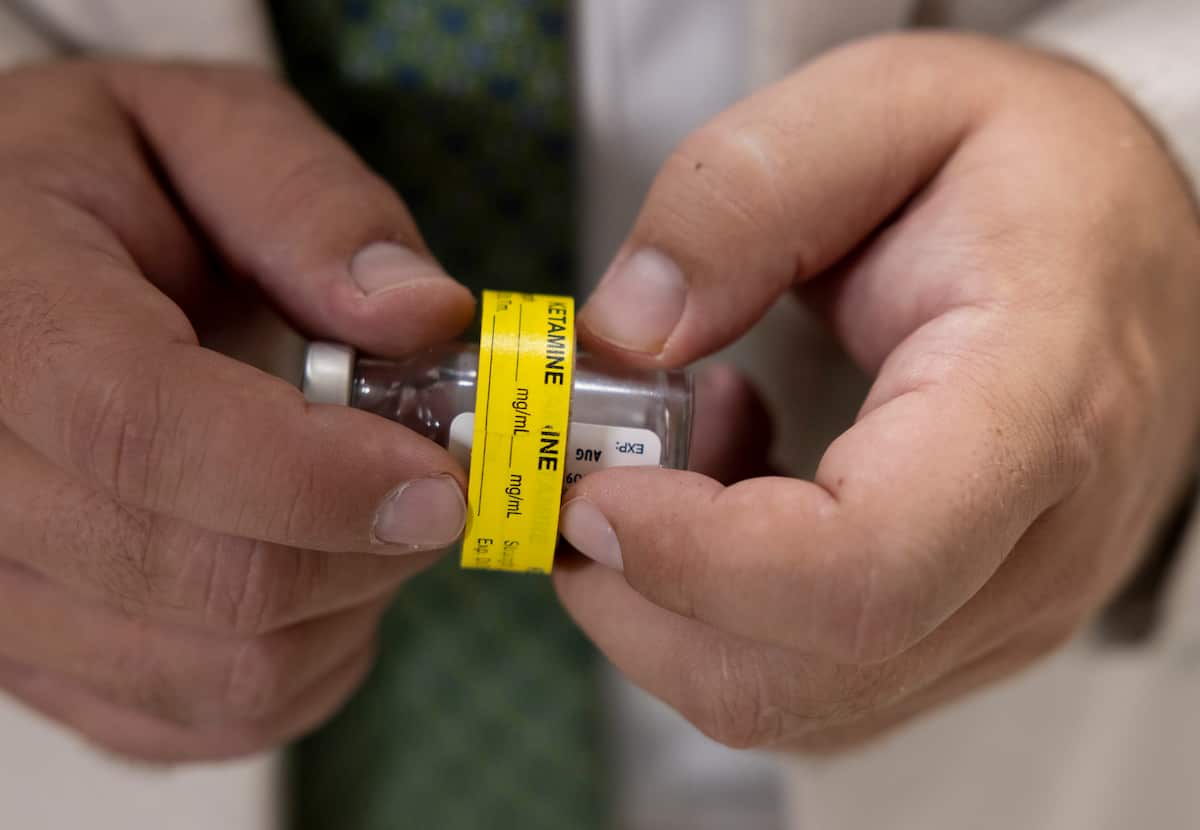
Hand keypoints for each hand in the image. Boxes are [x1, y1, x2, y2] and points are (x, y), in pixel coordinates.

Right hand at [0, 62, 473, 760]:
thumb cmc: (110, 185)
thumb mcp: (210, 126)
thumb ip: (313, 205)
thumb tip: (425, 317)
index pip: (134, 422)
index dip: (305, 473)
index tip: (435, 478)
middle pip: (182, 570)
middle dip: (354, 544)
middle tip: (434, 485)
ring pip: (205, 668)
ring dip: (341, 607)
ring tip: (372, 518)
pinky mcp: (17, 653)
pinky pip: (194, 721)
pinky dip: (300, 670)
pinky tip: (323, 583)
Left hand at [556, 33, 1199, 749]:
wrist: (1123, 244)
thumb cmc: (1023, 170)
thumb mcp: (884, 104)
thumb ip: (740, 200)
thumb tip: (623, 333)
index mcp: (1036, 401)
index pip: (866, 563)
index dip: (698, 558)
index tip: (595, 487)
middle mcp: (1038, 548)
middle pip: (801, 671)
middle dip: (640, 593)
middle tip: (587, 469)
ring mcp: (1003, 612)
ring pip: (785, 700)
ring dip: (669, 597)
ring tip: (677, 450)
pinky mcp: (958, 631)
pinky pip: (803, 681)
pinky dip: (713, 611)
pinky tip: (725, 491)